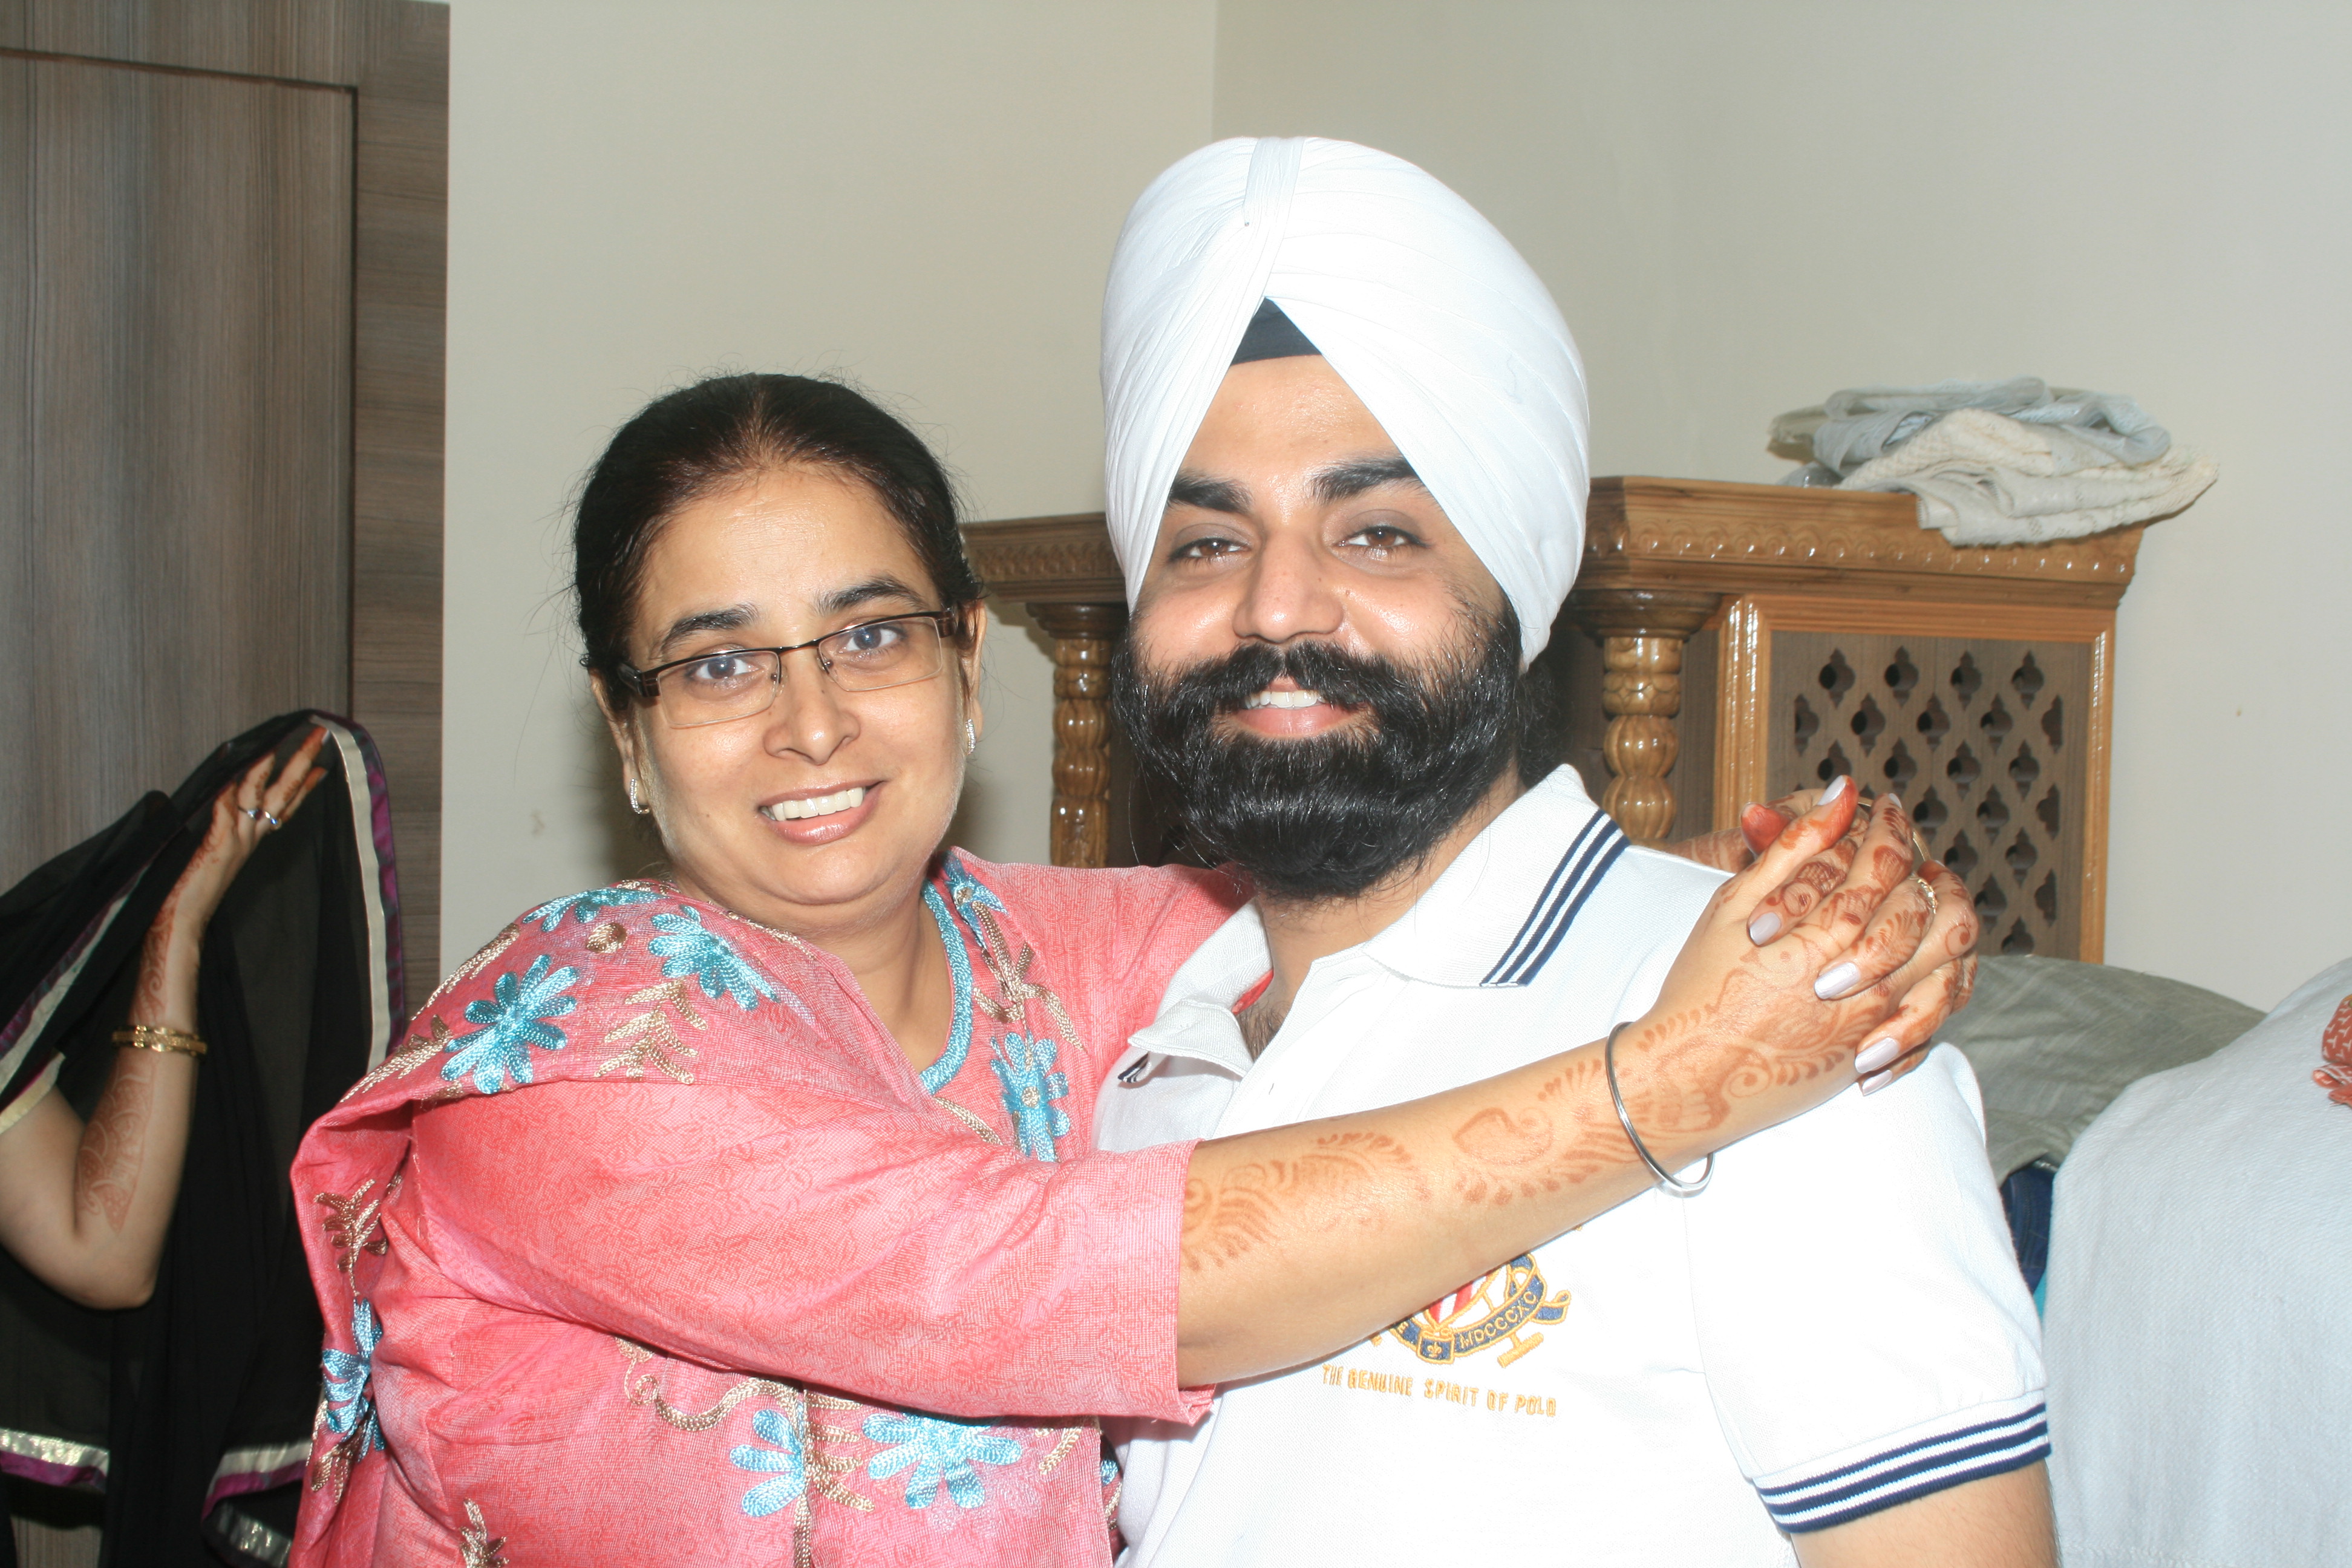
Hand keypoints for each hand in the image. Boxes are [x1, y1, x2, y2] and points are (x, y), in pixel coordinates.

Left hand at [154, 728, 329, 947]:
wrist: (182, 920)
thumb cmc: (192, 888)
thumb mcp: (212, 853)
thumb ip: (217, 829)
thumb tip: (210, 800)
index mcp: (250, 839)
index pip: (284, 806)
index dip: (304, 785)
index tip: (320, 767)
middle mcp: (249, 836)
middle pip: (282, 794)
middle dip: (300, 762)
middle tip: (318, 738)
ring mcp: (235, 840)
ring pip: (255, 797)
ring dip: (265, 769)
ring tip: (275, 745)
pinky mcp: (216, 845)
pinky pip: (224, 813)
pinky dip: (228, 793)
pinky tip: (232, 774)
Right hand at [1613, 780, 1979, 1164]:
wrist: (1691, 1076)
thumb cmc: (1702, 985)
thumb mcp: (1734, 904)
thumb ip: (1793, 846)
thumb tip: (1843, 790)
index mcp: (1824, 935)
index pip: (1885, 862)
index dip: (1889, 825)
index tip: (1883, 807)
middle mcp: (1862, 980)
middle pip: (1928, 908)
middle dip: (1922, 868)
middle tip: (1909, 849)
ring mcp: (1876, 1021)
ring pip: (1948, 960)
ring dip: (1939, 920)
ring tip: (1918, 898)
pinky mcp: (1876, 1052)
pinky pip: (1938, 1012)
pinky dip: (1938, 978)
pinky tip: (1917, 958)